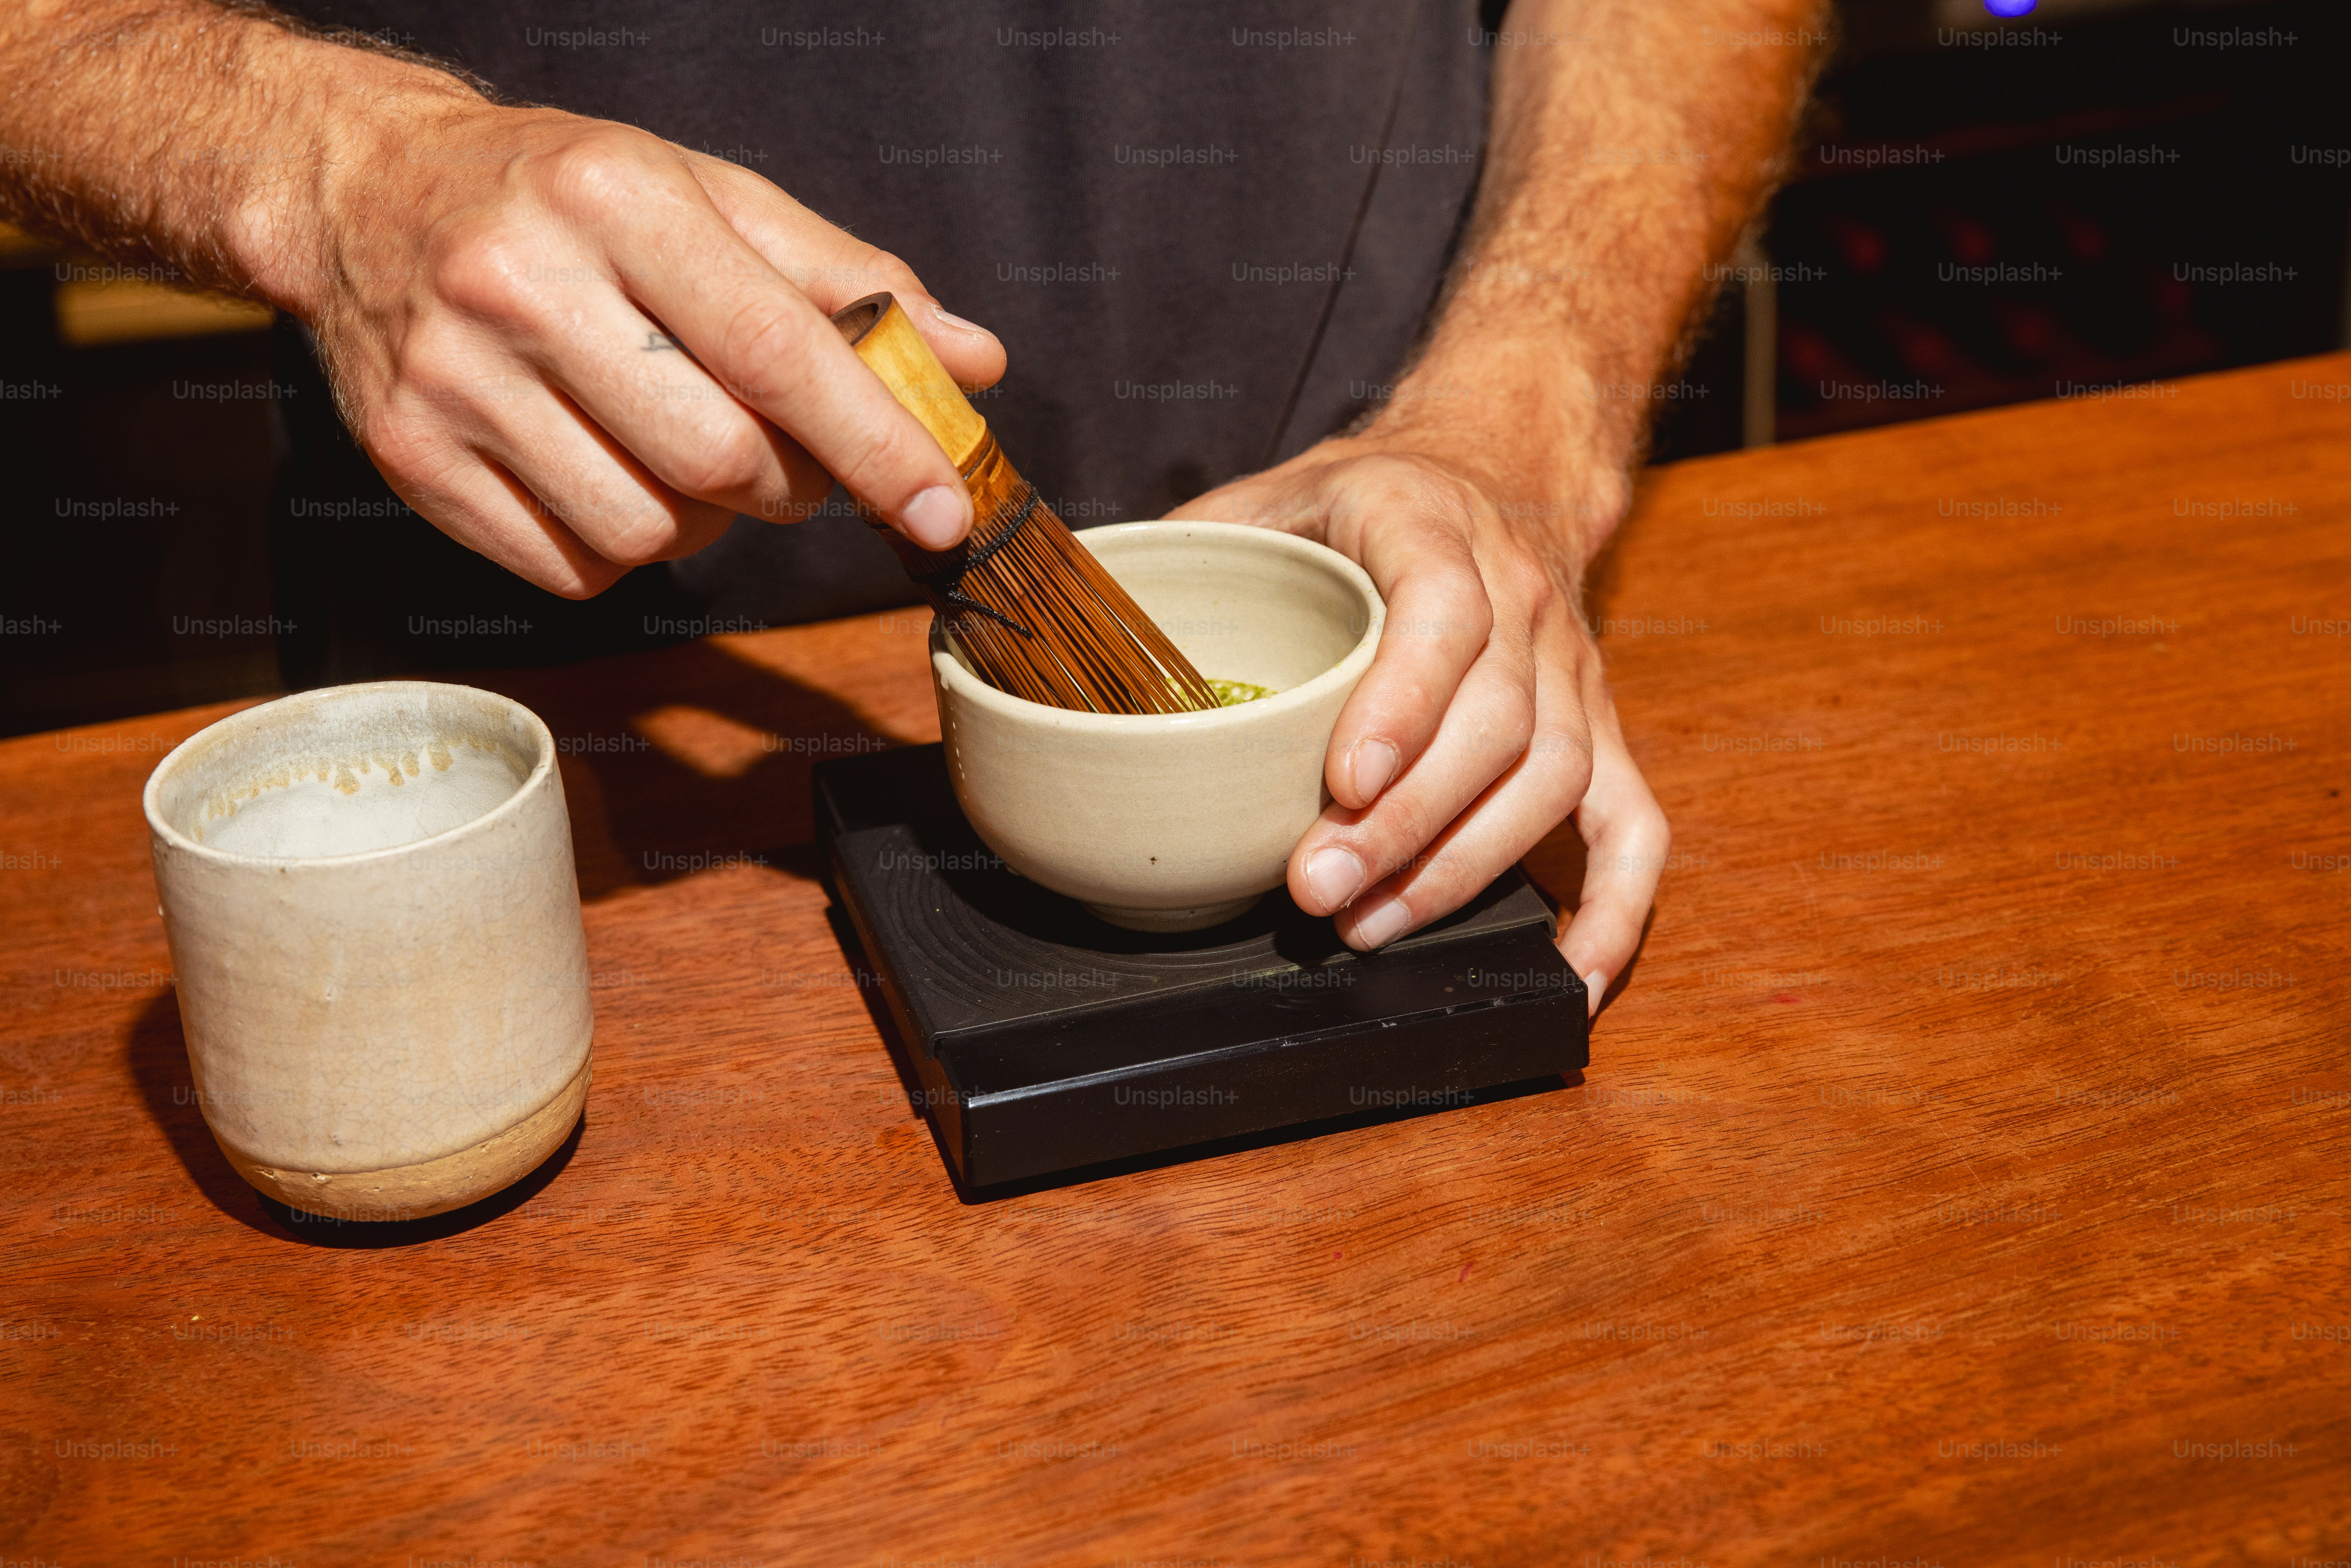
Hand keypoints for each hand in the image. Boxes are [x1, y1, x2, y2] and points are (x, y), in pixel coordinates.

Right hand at [277, 100, 1004, 595]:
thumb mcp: (708, 196)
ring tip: (676, 442)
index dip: (875, 443)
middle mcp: (520, 284)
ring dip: (703, 517)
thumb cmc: (561, 196)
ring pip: (650, 529)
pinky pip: (576, 567)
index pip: (777, 351)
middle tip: (785, 448)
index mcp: (613, 198)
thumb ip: (846, 281)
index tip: (944, 507)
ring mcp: (454, 380)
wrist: (358, 192)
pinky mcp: (413, 459)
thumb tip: (972, 362)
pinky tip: (603, 467)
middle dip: (788, 480)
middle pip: (721, 460)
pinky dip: (620, 544)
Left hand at [1168, 437, 1668, 1016]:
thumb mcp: (1267, 493)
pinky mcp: (1601, 728)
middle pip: (1497, 720)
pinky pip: (1634, 824)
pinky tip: (1566, 974)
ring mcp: (1573, 668)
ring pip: (1555, 777)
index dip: (1403, 701)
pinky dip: (1614, 908)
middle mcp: (1521, 594)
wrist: (1494, 465)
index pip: (1444, 610)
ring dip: (1466, 865)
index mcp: (1430, 523)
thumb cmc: (1363, 500)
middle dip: (1407, 822)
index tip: (1345, 779)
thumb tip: (1070, 609)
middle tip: (1317, 888)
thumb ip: (1186, 550)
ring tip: (1372, 922)